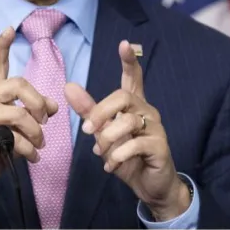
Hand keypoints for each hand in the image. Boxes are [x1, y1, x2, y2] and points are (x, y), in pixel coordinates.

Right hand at [0, 27, 58, 200]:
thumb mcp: (18, 126)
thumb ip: (32, 111)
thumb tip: (54, 105)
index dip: (2, 46)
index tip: (9, 29)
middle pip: (17, 84)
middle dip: (38, 102)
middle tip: (44, 121)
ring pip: (19, 114)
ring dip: (36, 133)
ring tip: (39, 145)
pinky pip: (13, 137)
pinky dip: (28, 149)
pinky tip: (30, 156)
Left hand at [65, 40, 188, 220]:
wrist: (148, 184)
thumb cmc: (125, 154)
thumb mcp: (102, 132)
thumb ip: (88, 110)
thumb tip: (69, 86)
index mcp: (133, 105)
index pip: (133, 78)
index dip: (129, 61)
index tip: (124, 44)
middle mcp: (147, 111)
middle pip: (122, 97)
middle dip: (100, 113)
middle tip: (87, 130)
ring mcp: (156, 128)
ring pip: (127, 121)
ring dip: (107, 138)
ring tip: (100, 152)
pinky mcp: (160, 147)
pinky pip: (136, 144)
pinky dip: (118, 156)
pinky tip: (110, 165)